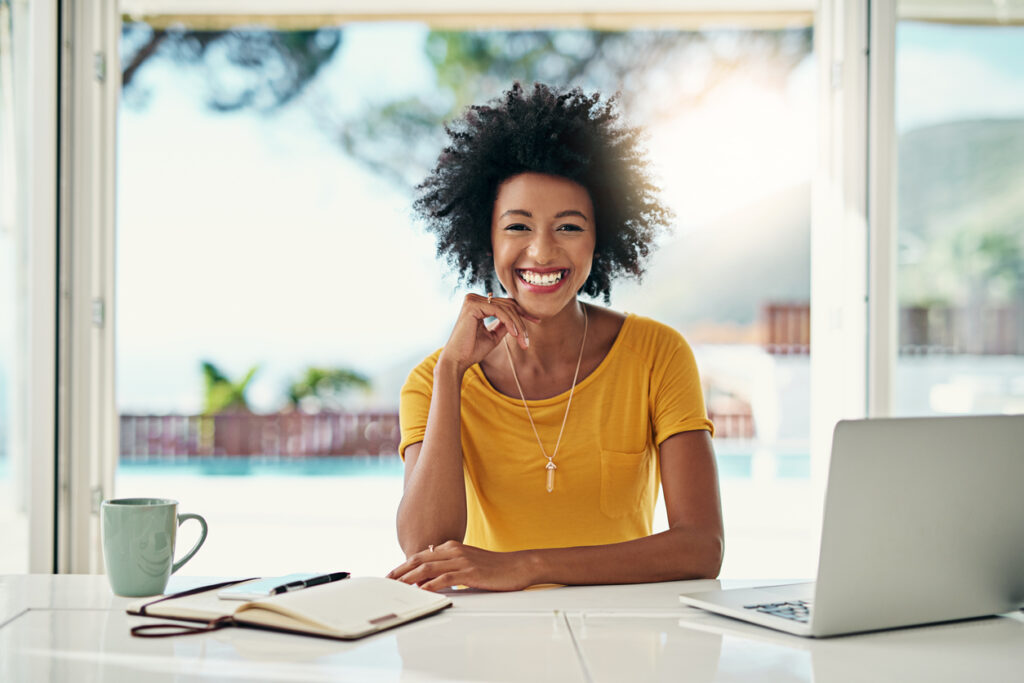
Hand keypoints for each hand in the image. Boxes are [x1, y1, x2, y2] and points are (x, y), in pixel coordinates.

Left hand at [386, 540, 535, 591]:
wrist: (518, 566)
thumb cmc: (494, 568)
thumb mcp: (468, 562)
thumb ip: (450, 566)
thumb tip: (430, 577)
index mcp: (451, 547)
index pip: (421, 555)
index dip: (403, 566)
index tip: (390, 575)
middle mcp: (453, 550)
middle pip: (419, 559)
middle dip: (400, 571)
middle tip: (386, 581)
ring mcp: (461, 560)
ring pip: (428, 567)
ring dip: (409, 578)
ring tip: (396, 587)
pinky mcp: (469, 572)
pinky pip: (445, 578)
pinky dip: (430, 584)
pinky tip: (421, 591)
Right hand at [438, 293, 539, 374]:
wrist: (457, 361)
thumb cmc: (472, 350)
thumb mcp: (494, 336)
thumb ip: (505, 325)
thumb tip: (519, 318)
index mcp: (478, 304)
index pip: (505, 304)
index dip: (522, 312)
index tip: (537, 321)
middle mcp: (474, 299)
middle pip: (508, 304)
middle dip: (522, 320)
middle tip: (528, 338)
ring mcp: (472, 300)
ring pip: (506, 308)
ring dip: (518, 325)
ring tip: (523, 340)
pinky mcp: (472, 305)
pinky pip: (499, 311)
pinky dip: (510, 322)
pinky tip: (515, 333)